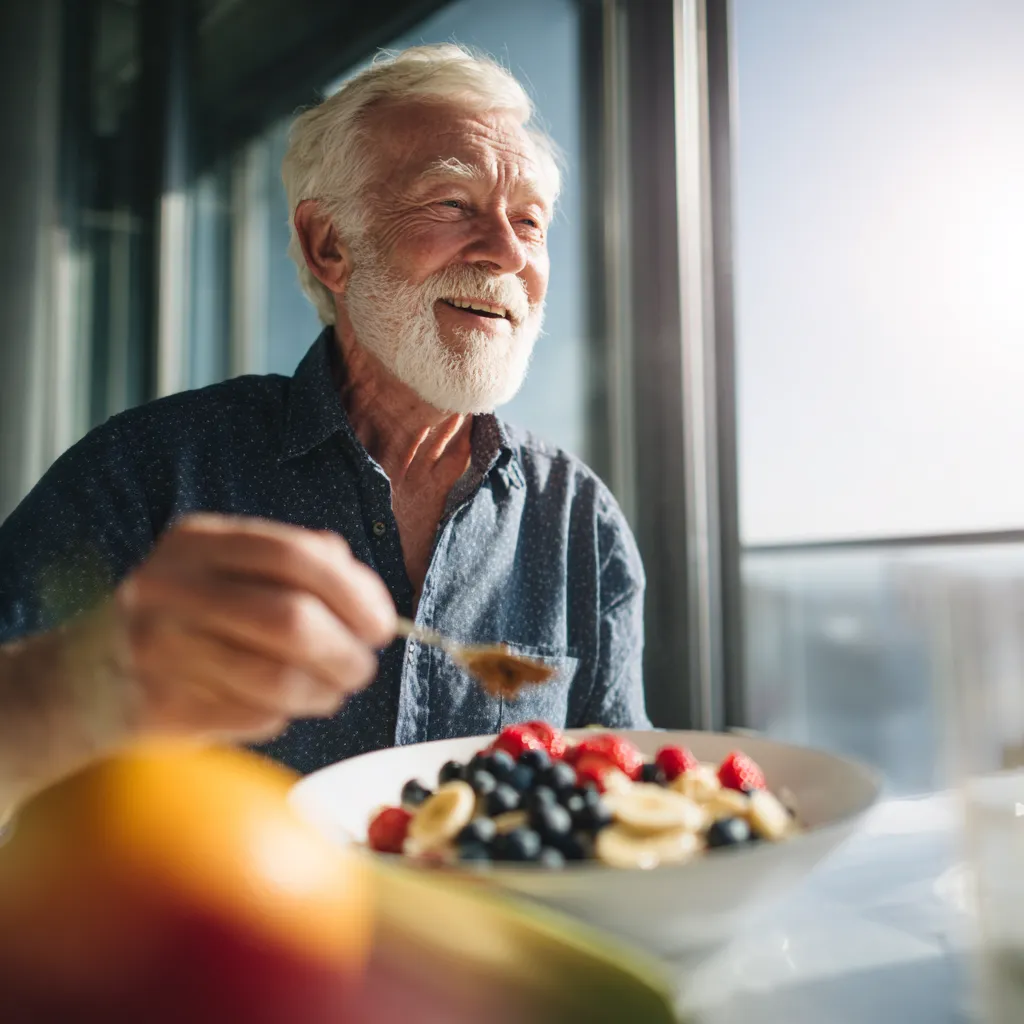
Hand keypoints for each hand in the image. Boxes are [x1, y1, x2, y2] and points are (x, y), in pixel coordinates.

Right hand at [110, 514, 395, 740]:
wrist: (73, 679)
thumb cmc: (175, 620)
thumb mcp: (218, 569)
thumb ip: (290, 565)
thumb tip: (364, 592)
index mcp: (198, 541)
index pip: (295, 555)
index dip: (354, 592)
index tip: (381, 624)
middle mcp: (172, 587)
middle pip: (291, 620)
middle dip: (345, 651)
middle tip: (362, 668)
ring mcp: (160, 648)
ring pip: (276, 678)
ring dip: (321, 692)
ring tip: (331, 692)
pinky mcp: (158, 704)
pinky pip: (249, 716)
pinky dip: (279, 715)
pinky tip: (272, 706)